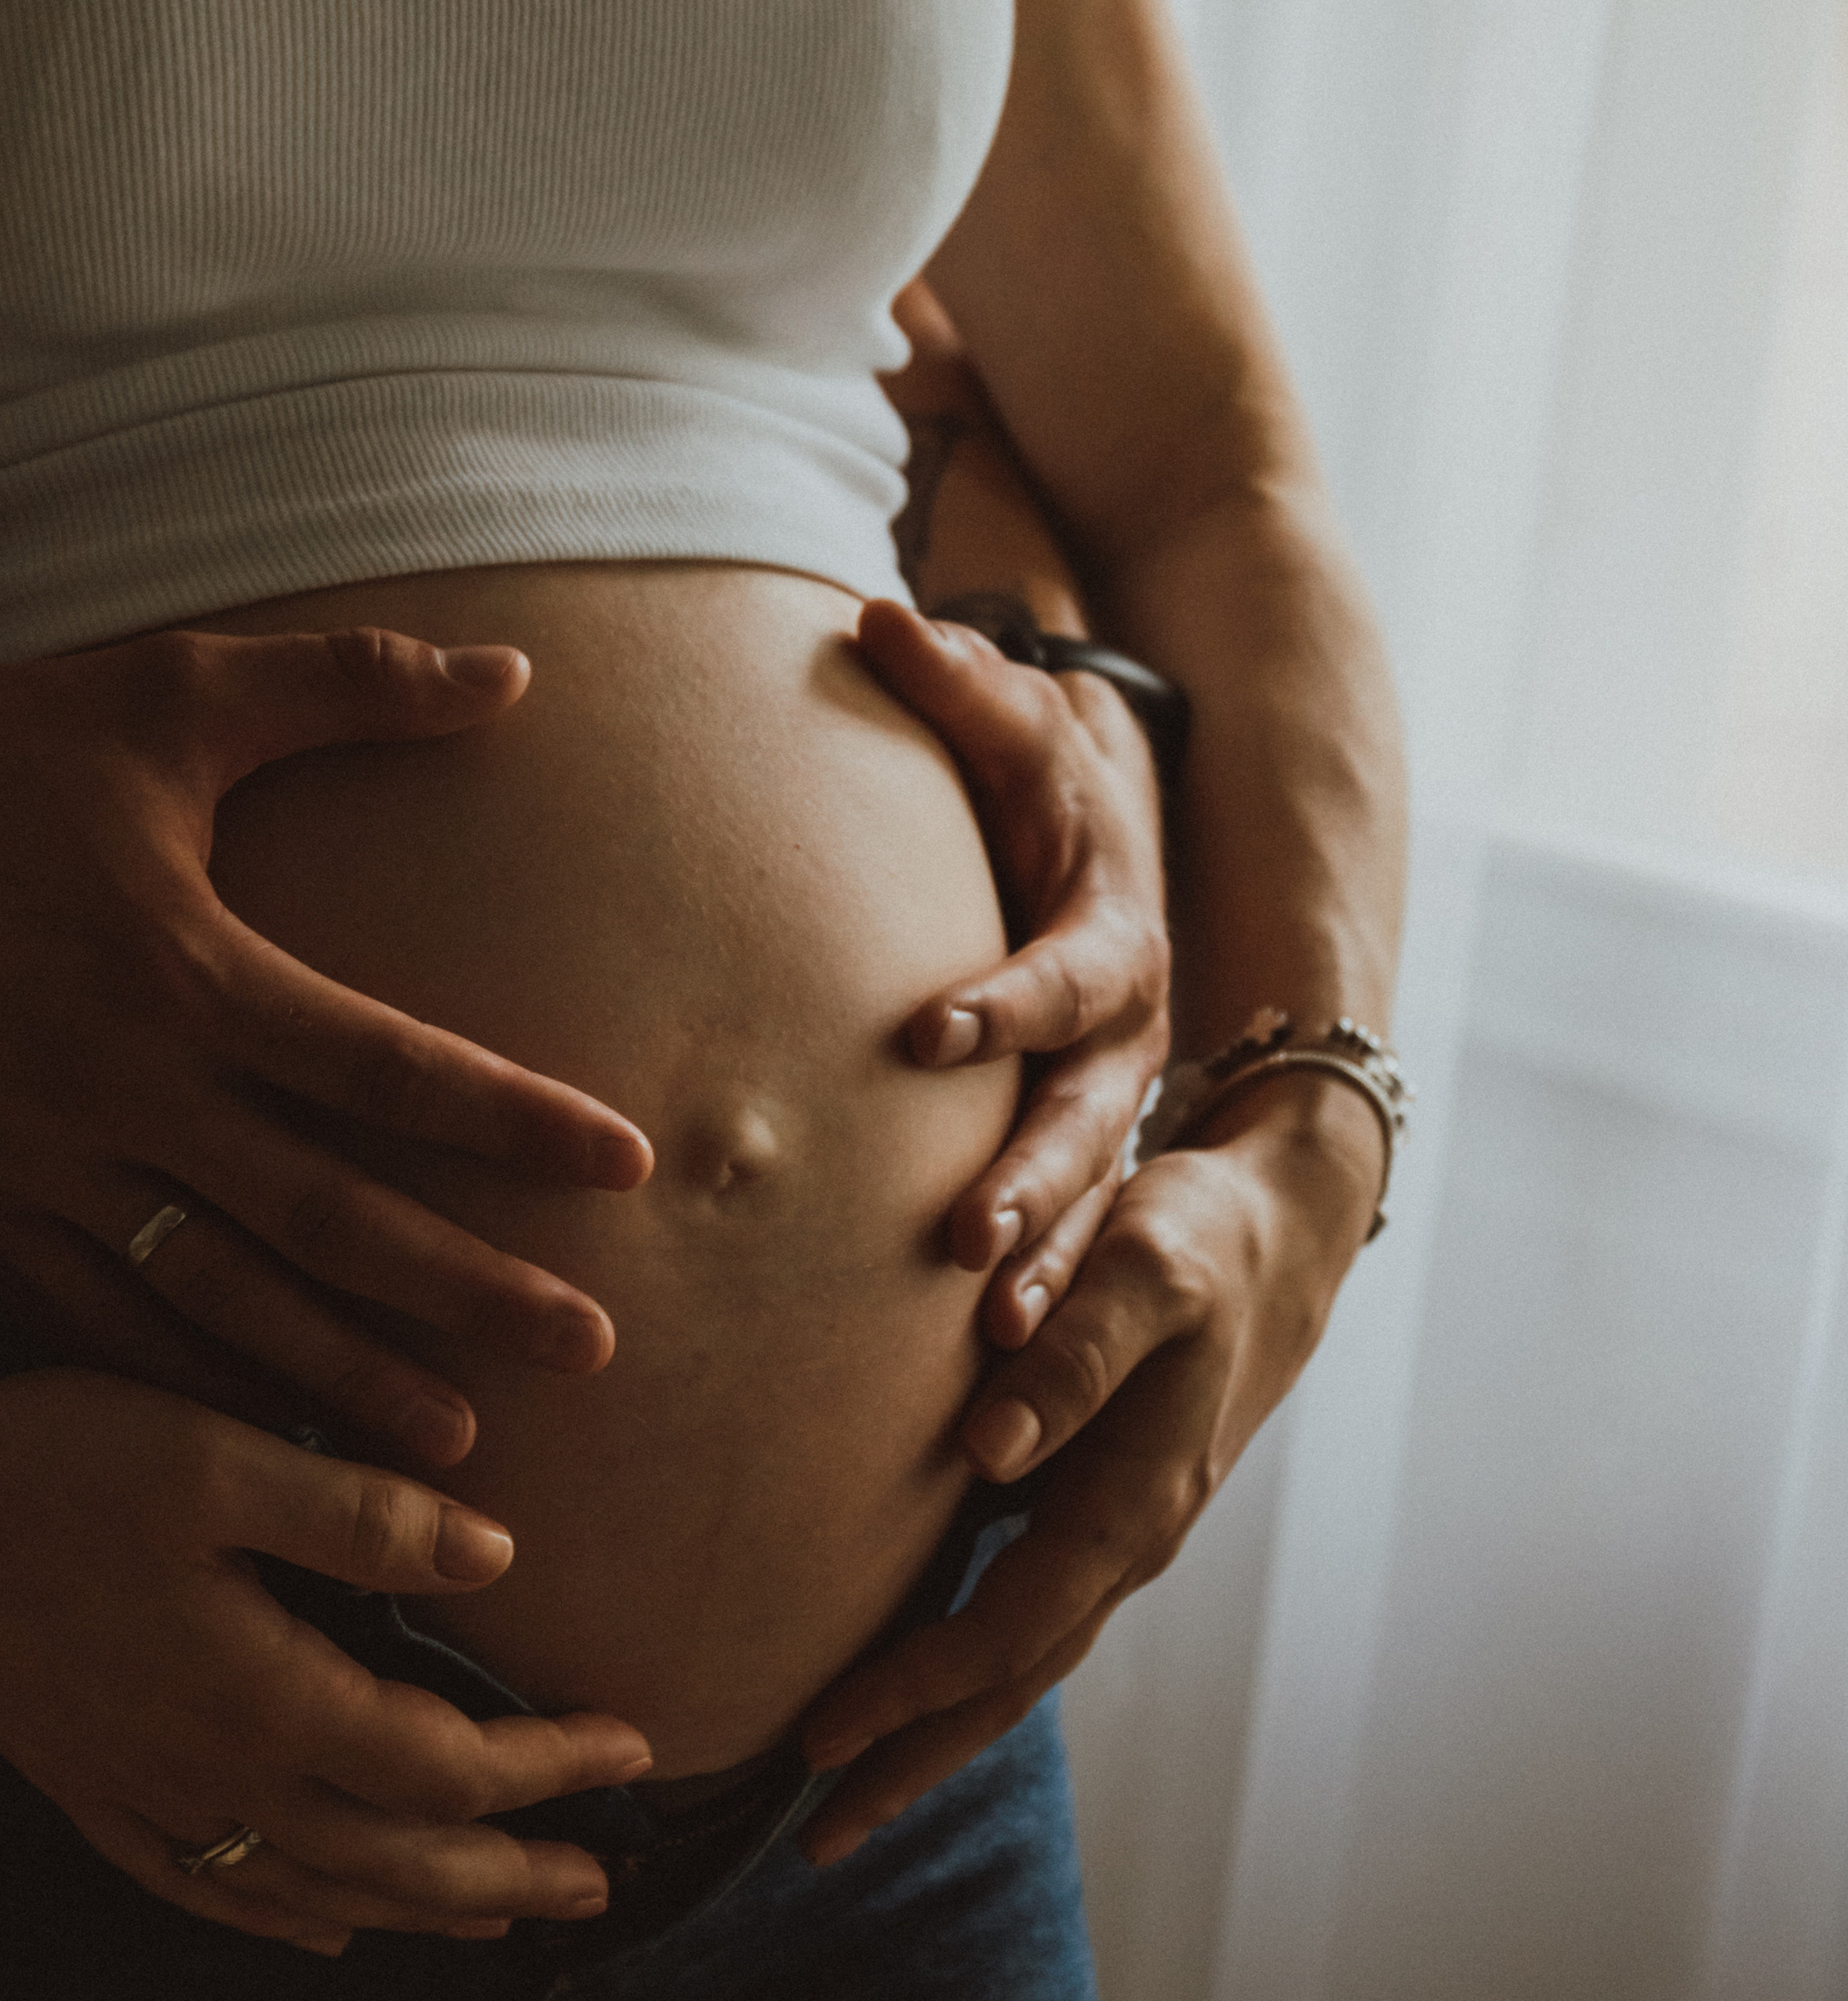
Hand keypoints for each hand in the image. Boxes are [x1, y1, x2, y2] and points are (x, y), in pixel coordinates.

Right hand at [0, 627, 653, 1465]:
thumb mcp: (173, 690)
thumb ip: (352, 681)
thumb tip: (517, 668)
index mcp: (186, 968)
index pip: (390, 1068)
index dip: (515, 1121)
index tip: (625, 1166)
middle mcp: (124, 1088)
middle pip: (329, 1216)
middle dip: (469, 1290)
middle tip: (593, 1345)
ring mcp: (46, 1162)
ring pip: (221, 1300)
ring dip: (345, 1375)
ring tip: (461, 1438)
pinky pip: (102, 1321)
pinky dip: (194, 1386)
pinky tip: (276, 1437)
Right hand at [0, 1349, 655, 1954]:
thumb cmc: (56, 1464)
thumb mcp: (223, 1461)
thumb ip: (364, 1518)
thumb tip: (498, 1562)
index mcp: (266, 1700)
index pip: (448, 1768)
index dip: (549, 1767)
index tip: (635, 1748)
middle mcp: (214, 1777)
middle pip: (396, 1864)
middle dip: (509, 1875)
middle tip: (602, 1883)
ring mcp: (145, 1798)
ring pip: (310, 1894)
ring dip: (417, 1911)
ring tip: (495, 1914)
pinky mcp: (87, 1791)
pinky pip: (206, 1892)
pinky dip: (280, 1921)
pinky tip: (317, 1930)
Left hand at [796, 1072, 1380, 1862]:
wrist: (1279, 1231)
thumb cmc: (1200, 1241)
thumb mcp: (1143, 1270)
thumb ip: (1073, 1357)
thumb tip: (988, 1453)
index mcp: (1134, 1504)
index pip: (1009, 1631)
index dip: (914, 1690)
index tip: (820, 1735)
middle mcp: (1128, 1543)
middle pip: (1012, 1684)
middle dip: (916, 1762)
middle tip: (818, 1839)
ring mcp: (1117, 1535)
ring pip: (1019, 1663)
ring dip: (934, 1733)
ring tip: (844, 1792)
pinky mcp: (1099, 1510)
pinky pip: (1022, 1616)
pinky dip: (960, 1668)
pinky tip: (903, 1685)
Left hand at [857, 603, 1170, 1340]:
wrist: (1112, 827)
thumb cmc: (1043, 774)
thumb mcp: (1015, 721)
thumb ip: (953, 679)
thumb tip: (870, 615)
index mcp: (1110, 932)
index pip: (1061, 977)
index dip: (996, 1004)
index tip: (920, 1033)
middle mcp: (1129, 1034)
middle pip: (1091, 1121)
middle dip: (1032, 1183)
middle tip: (961, 1241)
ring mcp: (1117, 1104)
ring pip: (1094, 1205)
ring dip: (1045, 1272)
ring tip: (991, 1346)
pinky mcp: (1090, 1153)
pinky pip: (1079, 1240)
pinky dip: (1044, 1306)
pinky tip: (992, 1385)